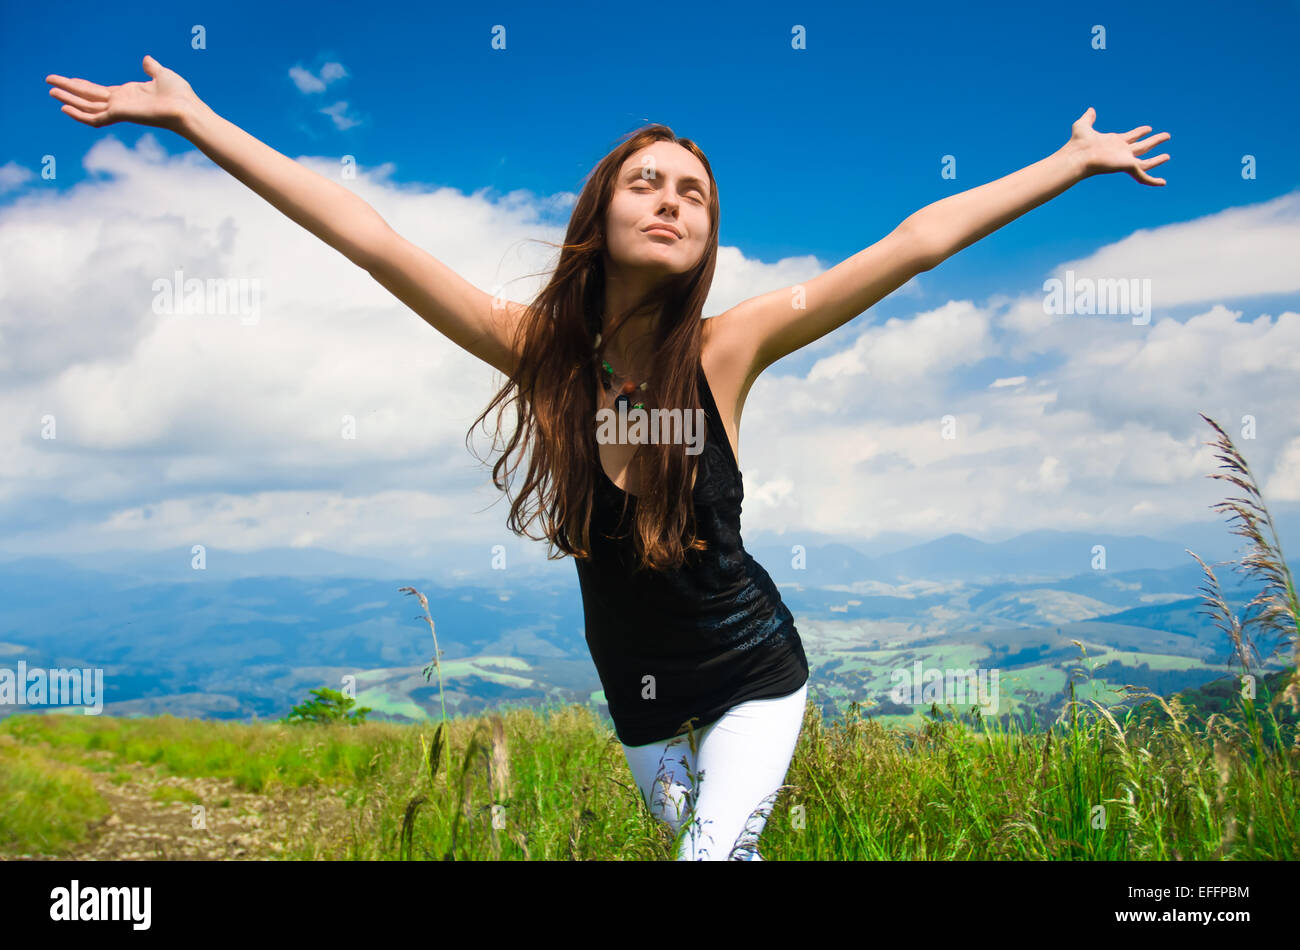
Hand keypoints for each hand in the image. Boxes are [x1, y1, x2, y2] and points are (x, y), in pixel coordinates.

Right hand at [46, 55, 199, 132]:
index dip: (83, 85)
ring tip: (51, 92)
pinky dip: (79, 115)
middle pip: (88, 96)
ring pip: (87, 105)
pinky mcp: (119, 115)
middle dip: (69, 89)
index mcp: (128, 94)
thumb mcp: (162, 75)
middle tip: (49, 83)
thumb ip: (151, 68)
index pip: (99, 91)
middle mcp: (120, 103)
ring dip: (68, 99)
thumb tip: (146, 60)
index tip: (70, 80)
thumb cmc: (179, 95)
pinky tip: (64, 108)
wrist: (186, 109)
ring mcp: (119, 110)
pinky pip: (94, 117)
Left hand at [1067, 107, 1170, 185]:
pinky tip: (1163, 183)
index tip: (1148, 128)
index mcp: (1114, 142)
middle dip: (1154, 141)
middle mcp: (1121, 152)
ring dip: (1157, 160)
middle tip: (1166, 135)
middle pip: (1142, 146)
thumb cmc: (1077, 143)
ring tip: (1167, 156)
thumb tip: (1090, 109)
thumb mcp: (1083, 126)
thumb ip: (1088, 118)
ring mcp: (1125, 160)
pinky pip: (1143, 176)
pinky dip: (1153, 181)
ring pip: (1145, 162)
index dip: (1140, 132)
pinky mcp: (1128, 167)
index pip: (1131, 136)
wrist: (1077, 156)